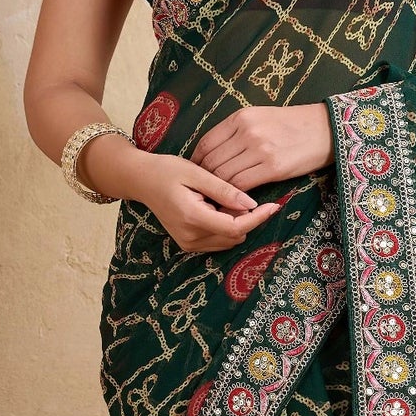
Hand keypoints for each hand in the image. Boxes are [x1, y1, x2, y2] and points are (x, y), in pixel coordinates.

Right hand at [124, 148, 279, 252]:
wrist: (140, 180)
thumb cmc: (166, 170)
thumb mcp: (196, 173)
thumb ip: (224, 190)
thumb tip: (251, 204)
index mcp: (193, 218)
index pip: (236, 227)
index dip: (258, 218)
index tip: (274, 205)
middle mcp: (191, 237)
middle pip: (235, 236)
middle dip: (245, 218)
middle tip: (238, 194)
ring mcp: (188, 244)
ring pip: (228, 241)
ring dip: (236, 223)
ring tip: (224, 200)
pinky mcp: (188, 244)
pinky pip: (218, 241)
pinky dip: (225, 227)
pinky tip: (217, 209)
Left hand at [190, 103, 333, 188]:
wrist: (325, 129)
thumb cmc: (293, 125)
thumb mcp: (261, 117)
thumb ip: (237, 132)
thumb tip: (215, 153)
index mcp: (241, 117)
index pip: (206, 143)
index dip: (197, 163)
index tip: (197, 175)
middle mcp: (246, 131)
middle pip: (212, 162)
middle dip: (205, 181)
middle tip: (205, 193)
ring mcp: (259, 149)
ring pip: (224, 176)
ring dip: (219, 192)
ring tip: (218, 200)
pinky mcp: (273, 167)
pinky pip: (242, 185)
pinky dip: (235, 196)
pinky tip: (236, 201)